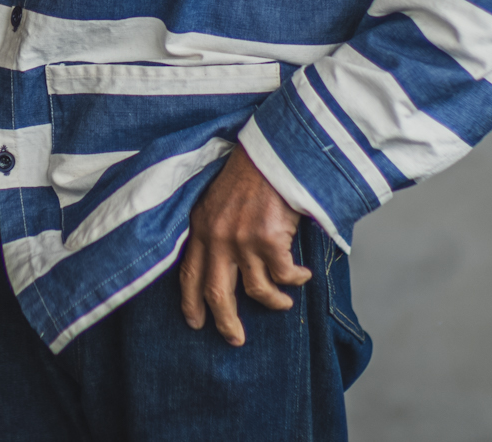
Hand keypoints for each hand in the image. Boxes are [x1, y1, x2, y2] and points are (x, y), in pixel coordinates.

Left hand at [178, 145, 310, 345]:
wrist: (273, 151)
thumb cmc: (250, 171)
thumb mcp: (217, 198)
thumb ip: (214, 227)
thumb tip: (224, 260)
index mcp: (201, 227)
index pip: (189, 274)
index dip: (190, 303)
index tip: (195, 322)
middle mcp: (218, 238)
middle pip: (217, 294)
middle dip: (226, 323)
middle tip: (235, 340)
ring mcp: (243, 240)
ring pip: (257, 291)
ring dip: (273, 302)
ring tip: (283, 304)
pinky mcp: (270, 239)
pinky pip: (285, 275)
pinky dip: (296, 279)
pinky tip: (303, 276)